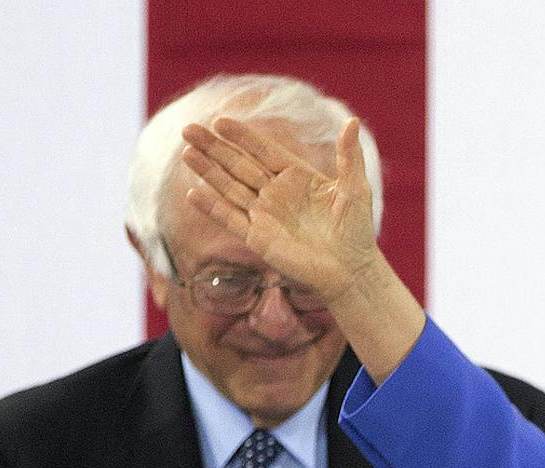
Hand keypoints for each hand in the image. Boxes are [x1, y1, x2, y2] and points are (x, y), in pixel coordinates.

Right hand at [179, 117, 384, 302]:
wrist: (351, 270)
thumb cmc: (357, 230)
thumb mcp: (356, 189)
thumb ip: (349, 156)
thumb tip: (353, 122)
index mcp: (296, 177)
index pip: (263, 151)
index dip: (242, 137)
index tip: (220, 122)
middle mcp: (275, 193)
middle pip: (239, 165)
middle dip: (214, 148)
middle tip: (189, 129)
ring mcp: (264, 215)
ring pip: (229, 188)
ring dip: (208, 171)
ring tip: (187, 153)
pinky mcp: (257, 239)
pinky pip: (230, 219)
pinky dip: (212, 207)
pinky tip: (193, 193)